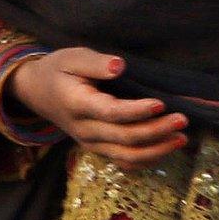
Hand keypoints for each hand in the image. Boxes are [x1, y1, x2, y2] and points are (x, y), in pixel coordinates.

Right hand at [6, 47, 188, 169]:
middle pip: (124, 137)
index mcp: (78, 105)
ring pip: (126, 156)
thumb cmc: (59, 70)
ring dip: (156, 150)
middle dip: (156, 131)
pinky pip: (123, 162)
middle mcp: (84, 130)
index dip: (137, 111)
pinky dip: (146, 160)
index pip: (111, 113)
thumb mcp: (72, 57)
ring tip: (181, 138)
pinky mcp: (98, 148)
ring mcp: (91, 143)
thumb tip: (119, 66)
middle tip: (182, 120)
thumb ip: (95, 63)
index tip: (161, 104)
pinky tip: (166, 149)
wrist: (37, 92)